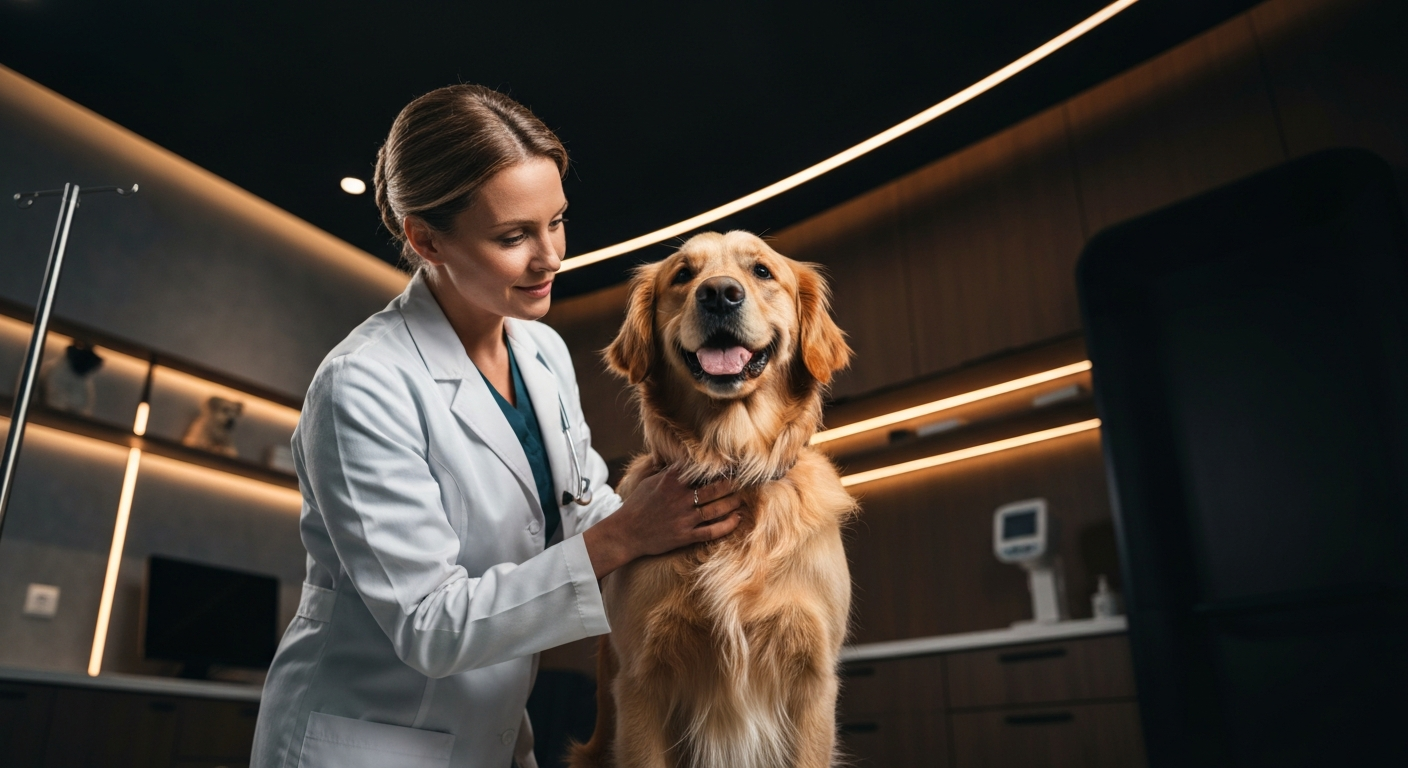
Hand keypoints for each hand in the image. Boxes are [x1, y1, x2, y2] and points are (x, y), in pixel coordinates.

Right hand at [583, 467, 742, 579]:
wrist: (626, 533)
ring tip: (742, 498)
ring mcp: (684, 518)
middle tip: (745, 480)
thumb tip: (675, 457)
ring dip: (733, 503)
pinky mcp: (685, 535)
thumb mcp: (649, 481)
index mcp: (671, 481)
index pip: (699, 469)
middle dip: (732, 484)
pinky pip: (711, 531)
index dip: (717, 465)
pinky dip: (727, 525)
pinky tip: (737, 519)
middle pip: (714, 488)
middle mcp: (680, 498)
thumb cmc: (637, 505)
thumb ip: (665, 470)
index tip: (731, 461)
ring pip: (716, 509)